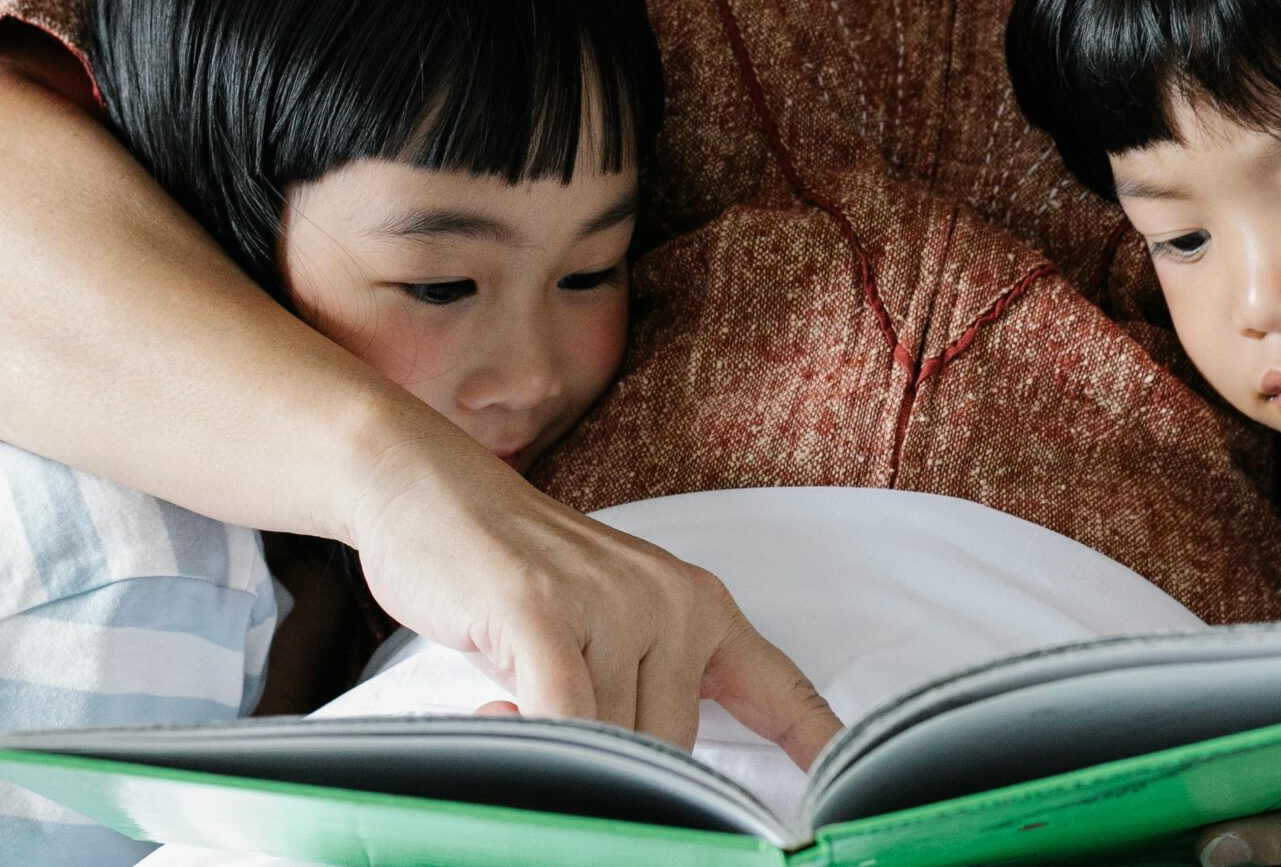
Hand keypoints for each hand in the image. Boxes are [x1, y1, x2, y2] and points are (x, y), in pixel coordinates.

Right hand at [344, 423, 841, 768]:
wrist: (428, 487)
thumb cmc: (511, 574)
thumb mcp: (604, 628)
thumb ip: (643, 695)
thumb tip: (658, 790)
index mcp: (700, 606)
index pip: (779, 690)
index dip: (818, 746)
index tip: (852, 793)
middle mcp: (673, 601)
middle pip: (671, 750)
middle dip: (612, 760)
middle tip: (541, 708)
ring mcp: (613, 603)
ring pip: (612, 743)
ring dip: (551, 743)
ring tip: (507, 688)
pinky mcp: (544, 612)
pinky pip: (565, 720)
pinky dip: (536, 740)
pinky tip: (498, 709)